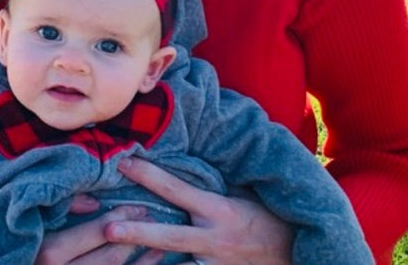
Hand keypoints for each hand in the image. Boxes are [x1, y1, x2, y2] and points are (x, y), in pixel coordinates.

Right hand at [34, 203, 162, 264]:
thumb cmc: (16, 247)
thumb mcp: (32, 225)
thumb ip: (62, 208)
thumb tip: (95, 202)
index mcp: (49, 252)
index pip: (97, 232)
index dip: (122, 218)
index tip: (139, 207)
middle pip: (111, 256)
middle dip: (135, 237)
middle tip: (152, 220)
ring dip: (142, 261)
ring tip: (157, 244)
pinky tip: (151, 264)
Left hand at [105, 157, 292, 264]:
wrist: (299, 250)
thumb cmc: (270, 214)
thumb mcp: (244, 193)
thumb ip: (213, 182)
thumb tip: (185, 153)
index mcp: (220, 210)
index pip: (177, 188)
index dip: (148, 174)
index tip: (123, 162)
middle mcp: (214, 239)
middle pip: (169, 236)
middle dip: (137, 233)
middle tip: (108, 228)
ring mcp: (214, 263)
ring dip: (146, 264)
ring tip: (115, 262)